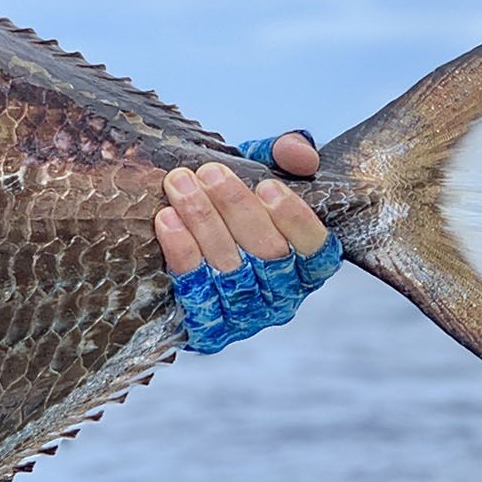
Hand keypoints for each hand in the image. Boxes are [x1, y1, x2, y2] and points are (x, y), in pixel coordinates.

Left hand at [153, 132, 339, 354]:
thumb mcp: (266, 171)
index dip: (295, 219)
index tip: (268, 186)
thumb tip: (298, 155)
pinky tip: (166, 219)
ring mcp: (247, 315)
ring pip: (229, 270)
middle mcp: (284, 295)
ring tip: (180, 185)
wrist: (193, 237)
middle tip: (210, 173)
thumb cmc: (238, 205)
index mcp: (308, 265)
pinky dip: (181, 252)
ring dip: (203, 223)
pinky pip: (194, 289)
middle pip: (267, 255)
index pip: (315, 249)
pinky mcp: (209, 326)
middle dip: (236, 208)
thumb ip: (288, 155)